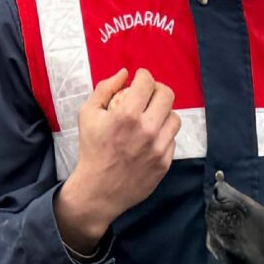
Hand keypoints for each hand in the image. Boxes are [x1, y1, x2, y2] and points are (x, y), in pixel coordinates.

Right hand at [56, 70, 178, 251]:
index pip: (147, 82)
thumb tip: (124, 73)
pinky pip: (172, 140)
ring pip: (174, 118)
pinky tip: (151, 137)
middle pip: (167, 95)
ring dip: (164, 112)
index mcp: (127, 115)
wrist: (98, 190)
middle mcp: (147, 130)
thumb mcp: (88, 115)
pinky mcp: (164, 163)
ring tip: (152, 116)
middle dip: (157, 89)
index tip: (140, 78)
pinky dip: (163, 134)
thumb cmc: (91, 150)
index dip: (144, 75)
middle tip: (149, 93)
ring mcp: (158, 148)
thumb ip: (105, 89)